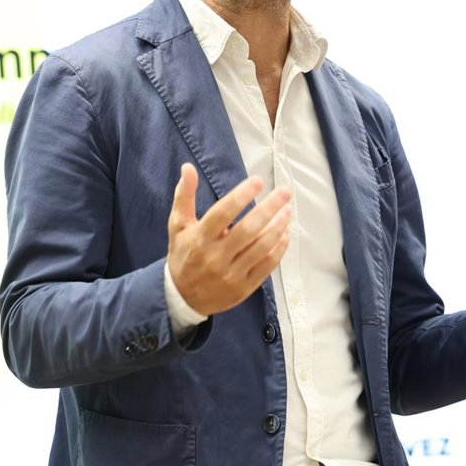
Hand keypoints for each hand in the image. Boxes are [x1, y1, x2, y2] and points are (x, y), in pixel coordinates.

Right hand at [167, 163, 291, 316]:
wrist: (183, 297)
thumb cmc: (183, 255)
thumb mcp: (178, 226)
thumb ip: (184, 196)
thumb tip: (188, 167)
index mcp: (200, 239)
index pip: (223, 213)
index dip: (242, 195)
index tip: (258, 181)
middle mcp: (216, 257)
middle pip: (248, 229)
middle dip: (270, 208)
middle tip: (284, 192)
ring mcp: (231, 274)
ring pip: (262, 248)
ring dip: (278, 227)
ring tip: (287, 211)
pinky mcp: (244, 287)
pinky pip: (267, 266)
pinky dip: (279, 248)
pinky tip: (286, 233)